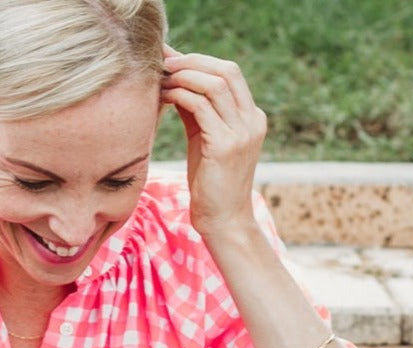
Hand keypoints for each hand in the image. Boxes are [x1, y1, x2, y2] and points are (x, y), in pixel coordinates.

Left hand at [161, 47, 266, 239]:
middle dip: (192, 62)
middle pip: (226, 70)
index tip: (172, 61)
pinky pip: (201, 107)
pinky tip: (164, 99)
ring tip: (161, 81)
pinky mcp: (226, 146)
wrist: (223, 221)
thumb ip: (196, 112)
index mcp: (251, 117)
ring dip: (183, 77)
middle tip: (164, 64)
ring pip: (214, 84)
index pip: (230, 73)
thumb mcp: (204, 142)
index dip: (200, 61)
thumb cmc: (210, 185)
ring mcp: (242, 132)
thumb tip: (174, 83)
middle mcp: (252, 120)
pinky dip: (180, 96)